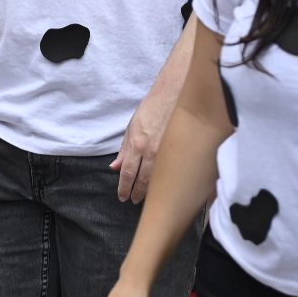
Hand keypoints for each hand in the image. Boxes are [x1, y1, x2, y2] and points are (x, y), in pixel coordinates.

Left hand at [111, 88, 175, 202]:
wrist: (175, 95)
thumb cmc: (152, 109)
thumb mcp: (132, 127)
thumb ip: (124, 150)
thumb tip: (115, 167)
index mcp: (137, 144)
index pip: (128, 173)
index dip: (124, 187)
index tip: (123, 196)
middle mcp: (152, 150)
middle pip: (143, 180)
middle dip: (136, 193)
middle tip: (133, 201)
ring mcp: (169, 151)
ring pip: (159, 179)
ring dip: (151, 191)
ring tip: (147, 198)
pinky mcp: (182, 150)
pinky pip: (173, 172)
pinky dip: (167, 182)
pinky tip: (165, 188)